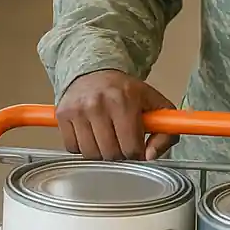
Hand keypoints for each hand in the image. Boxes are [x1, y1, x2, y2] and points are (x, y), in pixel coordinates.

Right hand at [56, 70, 178, 161]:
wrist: (95, 72)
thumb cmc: (126, 92)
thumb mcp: (155, 104)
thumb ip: (166, 133)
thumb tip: (151, 156)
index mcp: (125, 100)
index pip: (131, 147)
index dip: (137, 153)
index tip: (137, 147)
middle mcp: (99, 104)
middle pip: (110, 154)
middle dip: (120, 154)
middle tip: (122, 141)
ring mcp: (78, 110)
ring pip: (91, 154)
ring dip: (101, 152)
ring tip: (107, 137)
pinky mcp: (63, 115)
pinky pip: (73, 148)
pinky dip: (83, 147)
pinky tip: (91, 134)